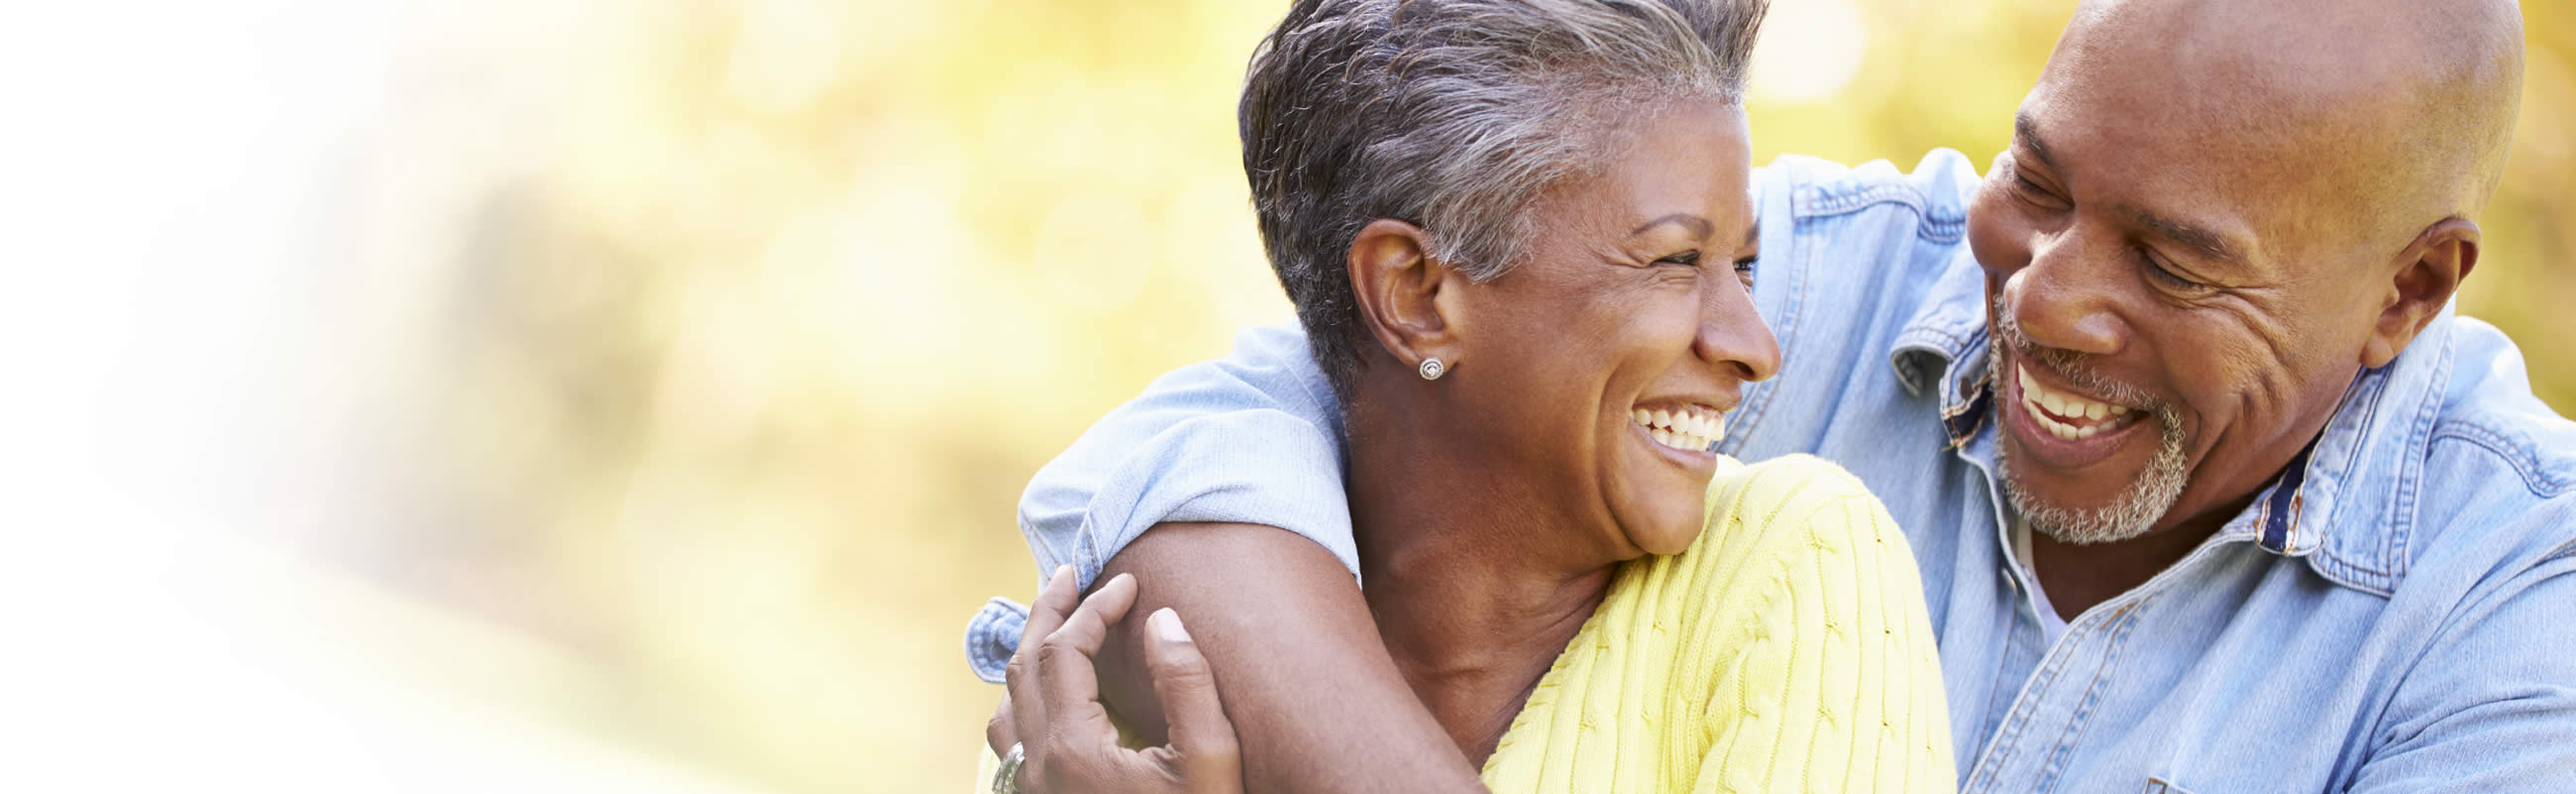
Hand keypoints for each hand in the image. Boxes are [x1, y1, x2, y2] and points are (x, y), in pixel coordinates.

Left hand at [987, 568, 1242, 793]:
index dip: (1096, 606)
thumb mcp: (1212, 765)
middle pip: (1023, 665)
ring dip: (1028, 654)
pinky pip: (1008, 741)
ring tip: (1056, 623)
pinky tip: (1047, 695)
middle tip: (1072, 574)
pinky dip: (1022, 698)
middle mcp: (1036, 768)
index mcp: (1074, 750)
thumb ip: (1189, 686)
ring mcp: (1027, 792)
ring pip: (1005, 704)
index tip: (1129, 584)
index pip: (1068, 649)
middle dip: (1048, 611)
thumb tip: (1163, 619)